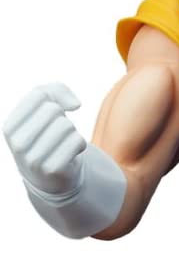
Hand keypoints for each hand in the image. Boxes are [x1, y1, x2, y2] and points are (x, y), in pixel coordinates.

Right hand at [3, 81, 86, 197]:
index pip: (38, 95)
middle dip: (62, 118)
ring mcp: (33, 159)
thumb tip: (75, 104)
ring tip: (64, 143)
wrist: (50, 177)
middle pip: (53, 110)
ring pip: (66, 125)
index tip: (55, 113)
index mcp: (10, 126)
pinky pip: (77, 141)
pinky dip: (80, 144)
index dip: (55, 99)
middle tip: (58, 134)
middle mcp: (17, 144)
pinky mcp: (52, 170)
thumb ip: (55, 90)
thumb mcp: (43, 108)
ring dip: (72, 132)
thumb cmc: (46, 136)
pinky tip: (71, 154)